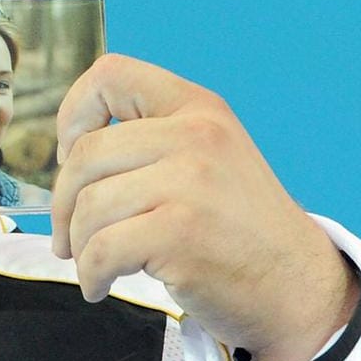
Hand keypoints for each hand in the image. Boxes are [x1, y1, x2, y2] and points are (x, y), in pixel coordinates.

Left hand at [50, 54, 358, 360]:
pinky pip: (102, 250)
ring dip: (77, 246)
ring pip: (89, 206)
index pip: (111, 75)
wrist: (297, 285)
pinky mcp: (180, 232)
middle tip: (66, 236)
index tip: (70, 155)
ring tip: (90, 265)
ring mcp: (190, 183)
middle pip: (86, 154)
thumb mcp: (209, 160)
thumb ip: (151, 143)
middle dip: (63, 202)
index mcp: (198, 108)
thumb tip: (66, 155)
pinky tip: (100, 285)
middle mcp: (196, 135)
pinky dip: (90, 274)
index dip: (74, 112)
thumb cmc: (239, 230)